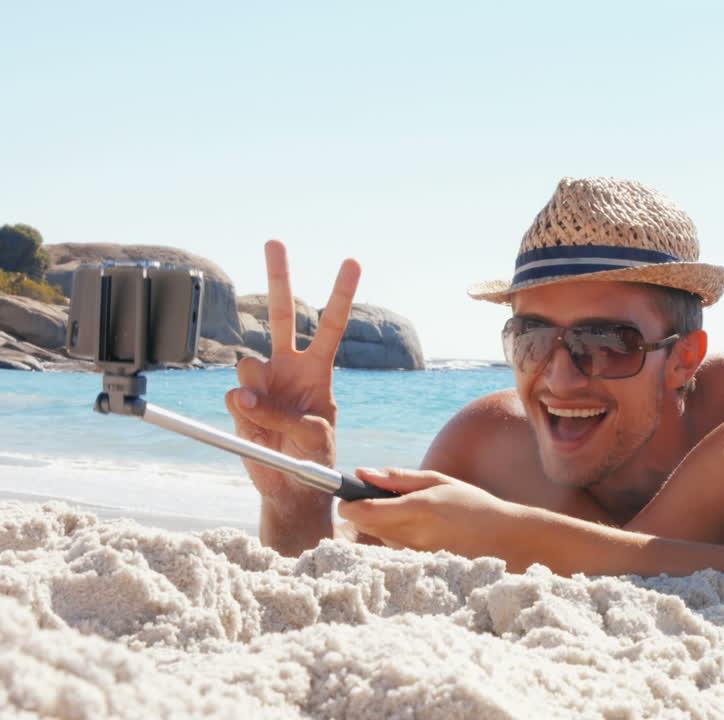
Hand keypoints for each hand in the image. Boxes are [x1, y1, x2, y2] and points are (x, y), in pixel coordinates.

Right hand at [224, 240, 359, 513]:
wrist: (292, 489)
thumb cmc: (315, 460)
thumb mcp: (314, 439)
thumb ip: (284, 415)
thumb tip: (244, 394)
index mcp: (319, 371)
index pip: (331, 325)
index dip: (341, 294)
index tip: (352, 261)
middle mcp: (290, 368)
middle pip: (284, 315)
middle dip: (280, 277)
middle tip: (275, 241)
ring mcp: (263, 383)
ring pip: (249, 363)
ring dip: (256, 389)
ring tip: (270, 419)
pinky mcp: (240, 404)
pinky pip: (234, 397)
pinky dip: (243, 412)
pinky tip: (255, 430)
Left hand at [336, 468, 524, 558]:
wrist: (503, 539)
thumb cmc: (473, 504)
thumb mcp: (439, 481)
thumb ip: (398, 477)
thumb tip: (361, 472)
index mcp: (418, 510)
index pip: (363, 511)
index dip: (348, 502)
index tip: (347, 494)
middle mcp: (412, 536)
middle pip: (363, 525)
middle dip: (362, 510)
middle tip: (380, 498)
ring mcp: (414, 555)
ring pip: (377, 536)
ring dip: (380, 523)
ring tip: (410, 513)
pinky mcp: (417, 565)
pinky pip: (392, 547)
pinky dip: (395, 535)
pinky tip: (420, 529)